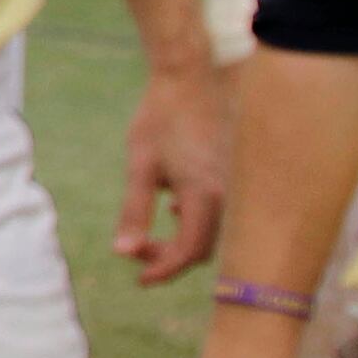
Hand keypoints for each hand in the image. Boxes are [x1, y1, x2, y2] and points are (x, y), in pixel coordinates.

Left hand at [112, 62, 231, 283]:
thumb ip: (134, 211)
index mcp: (204, 196)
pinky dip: (195, 221)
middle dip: (169, 257)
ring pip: (212, 232)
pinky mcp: (233, 175)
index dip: (163, 270)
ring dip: (182, 240)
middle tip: (136, 251)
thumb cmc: (160, 119)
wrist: (189, 79)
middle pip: (203, 248)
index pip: (188, 252)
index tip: (139, 278)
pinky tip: (173, 207)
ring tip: (150, 233)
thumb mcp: (140, 166)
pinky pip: (219, 213)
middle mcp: (227, 195)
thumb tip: (122, 251)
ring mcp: (234, 185)